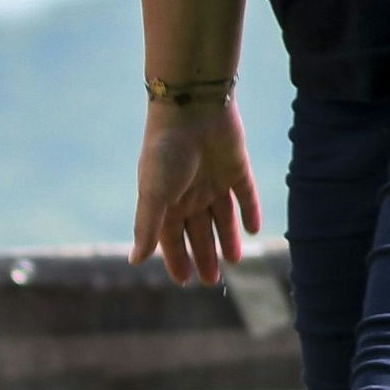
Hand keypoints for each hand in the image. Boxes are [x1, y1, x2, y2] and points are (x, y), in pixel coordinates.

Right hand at [133, 99, 260, 285]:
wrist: (191, 109)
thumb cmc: (166, 152)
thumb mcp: (153, 195)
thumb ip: (147, 228)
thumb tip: (135, 261)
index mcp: (166, 201)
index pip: (171, 238)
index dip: (177, 259)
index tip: (184, 281)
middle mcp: (189, 193)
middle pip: (198, 232)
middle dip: (204, 256)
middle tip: (210, 281)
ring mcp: (214, 181)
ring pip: (223, 218)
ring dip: (228, 239)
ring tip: (235, 261)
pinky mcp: (237, 167)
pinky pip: (246, 194)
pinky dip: (250, 211)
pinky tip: (254, 230)